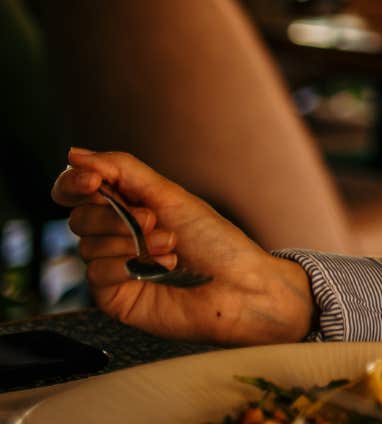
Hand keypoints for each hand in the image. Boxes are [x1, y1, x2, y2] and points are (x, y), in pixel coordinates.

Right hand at [52, 148, 316, 345]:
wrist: (240, 286)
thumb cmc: (215, 241)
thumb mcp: (170, 196)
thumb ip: (122, 171)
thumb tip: (75, 154)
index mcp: (128, 206)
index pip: (78, 190)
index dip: (74, 182)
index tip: (91, 181)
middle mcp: (115, 235)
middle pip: (79, 217)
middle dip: (115, 216)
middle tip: (153, 220)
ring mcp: (113, 266)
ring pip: (87, 245)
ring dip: (132, 241)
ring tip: (170, 246)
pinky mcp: (113, 295)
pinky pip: (97, 273)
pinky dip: (129, 266)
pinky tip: (162, 269)